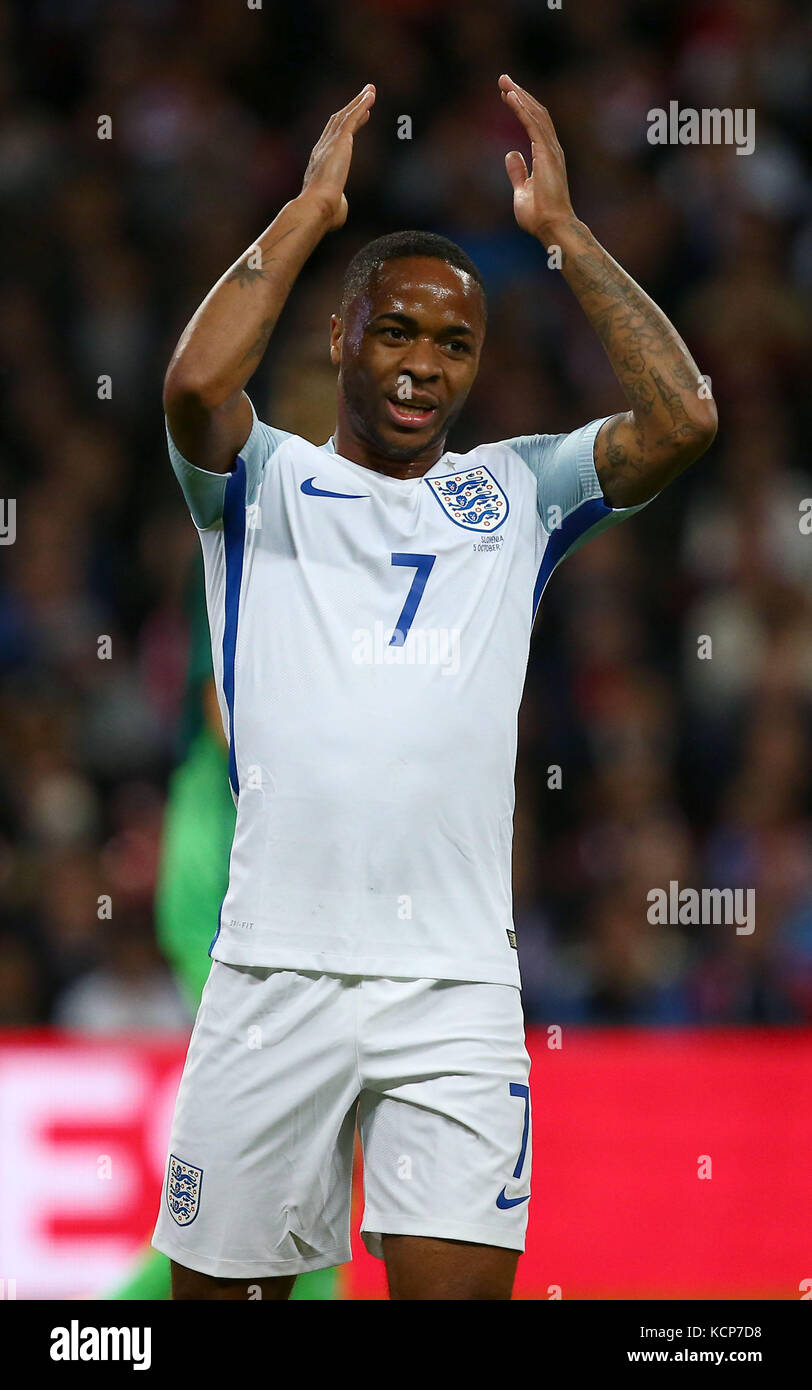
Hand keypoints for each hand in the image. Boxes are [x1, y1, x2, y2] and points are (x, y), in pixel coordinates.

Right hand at [300, 84, 375, 230]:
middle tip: (365, 97)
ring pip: (345, 116)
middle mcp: (322, 149)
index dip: (346, 126)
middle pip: (338, 122)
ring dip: (358, 102)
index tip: (359, 117)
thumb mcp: (334, 207)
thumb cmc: (325, 213)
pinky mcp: (340, 141)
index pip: (334, 139)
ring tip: (370, 91)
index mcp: (319, 164)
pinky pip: (352, 118)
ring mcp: (330, 143)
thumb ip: (338, 203)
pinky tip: (370, 96)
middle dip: (351, 108)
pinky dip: (361, 105)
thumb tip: (340, 208)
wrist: (318, 206)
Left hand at [498, 74, 574, 241]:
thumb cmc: (539, 215)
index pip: (534, 123)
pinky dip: (521, 109)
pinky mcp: (546, 153)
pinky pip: (533, 124)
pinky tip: (510, 97)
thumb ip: (518, 171)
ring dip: (519, 96)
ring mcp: (551, 149)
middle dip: (519, 94)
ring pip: (535, 114)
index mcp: (546, 155)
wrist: (551, 226)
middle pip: (536, 112)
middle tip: (503, 79)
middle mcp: (551, 148)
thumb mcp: (521, 190)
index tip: (506, 96)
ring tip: (504, 82)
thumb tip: (511, 154)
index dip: (520, 107)